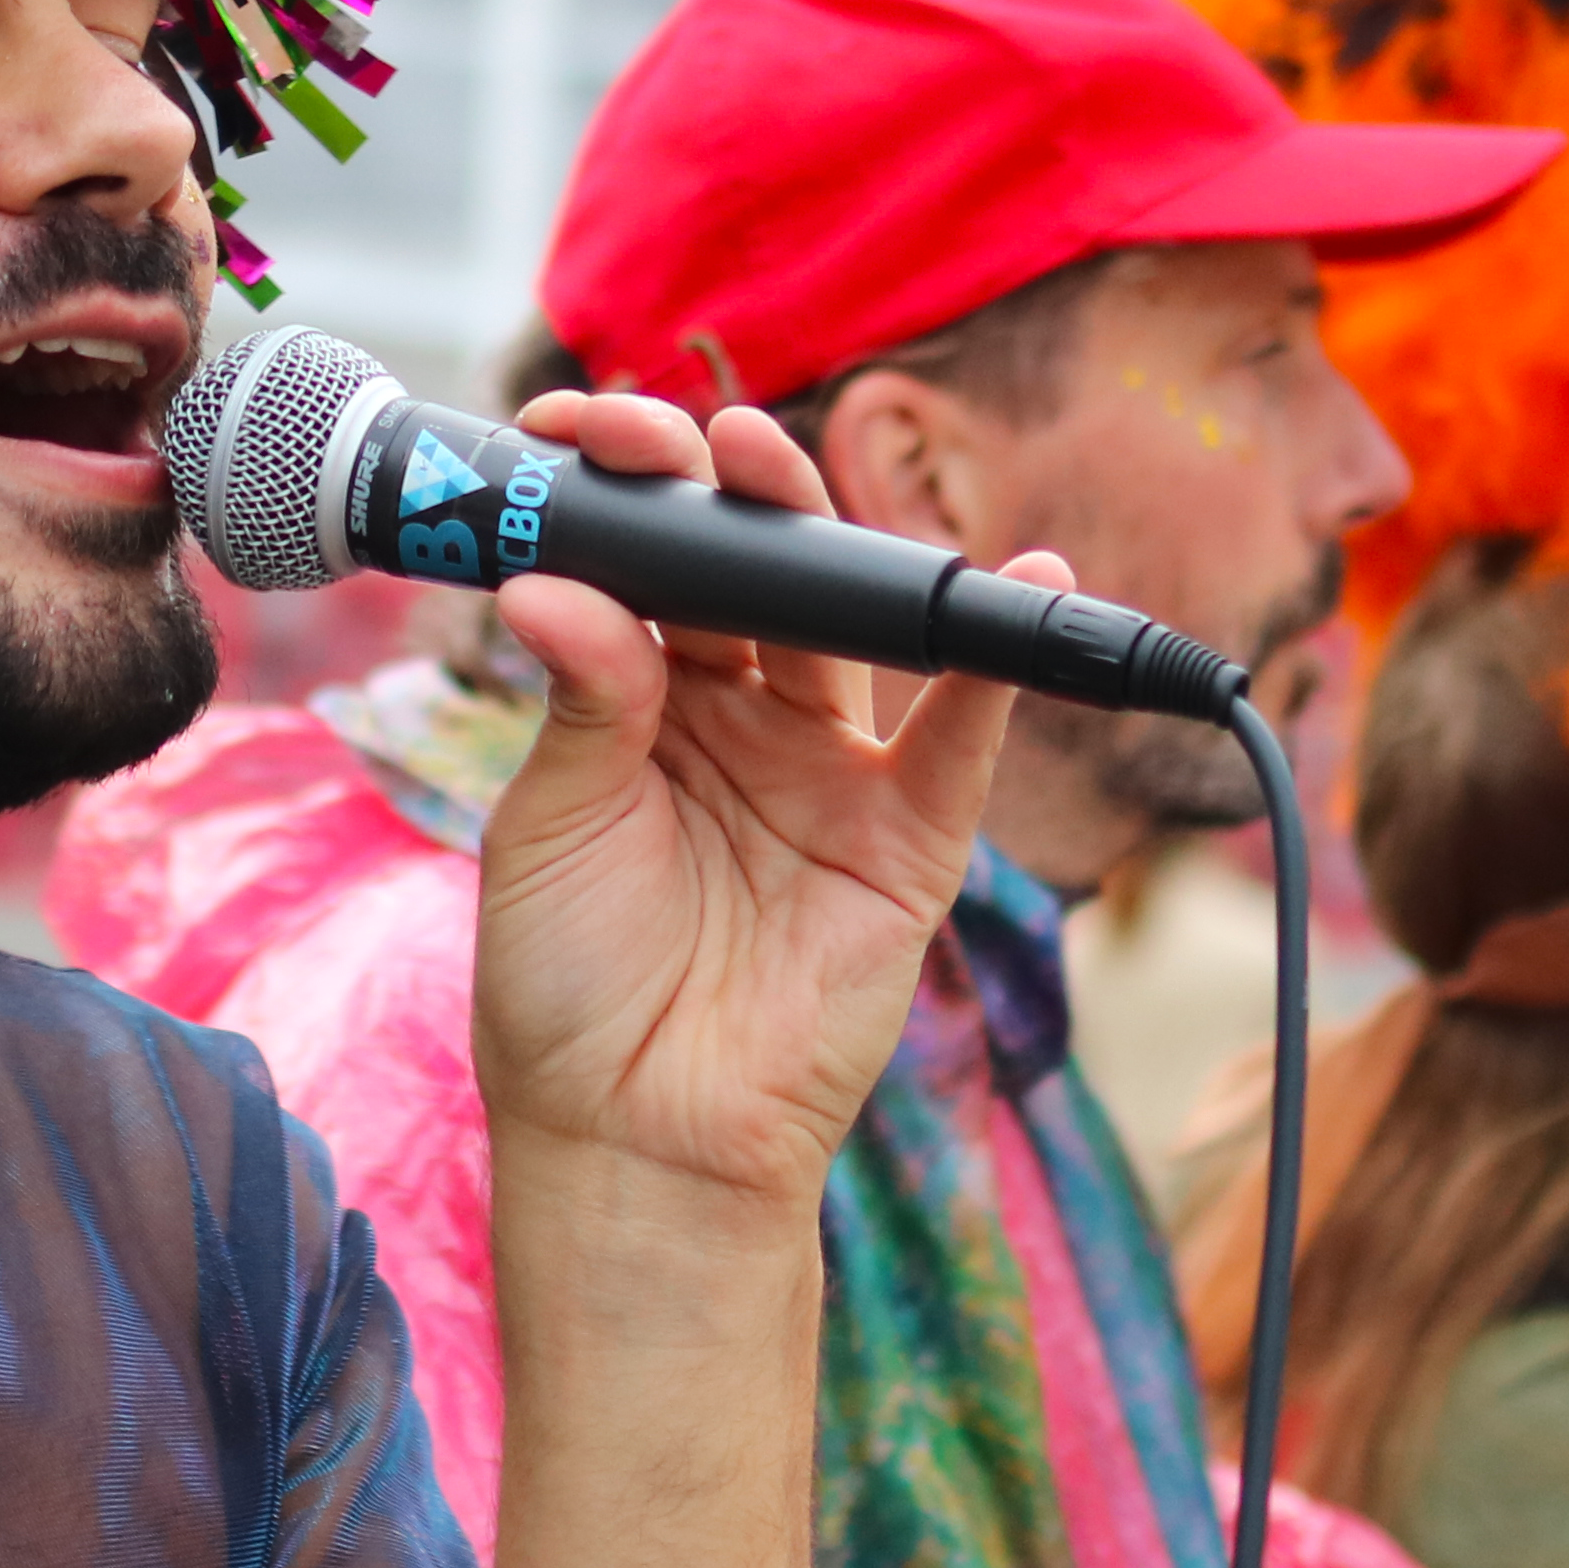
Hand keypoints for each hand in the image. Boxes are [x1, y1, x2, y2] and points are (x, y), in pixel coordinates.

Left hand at [463, 395, 1023, 1267]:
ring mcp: (828, 773)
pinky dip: (994, 667)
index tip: (571, 429)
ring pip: (846, 630)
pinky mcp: (907, 841)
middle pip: (750, 575)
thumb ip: (583, 700)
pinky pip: (961, 742)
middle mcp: (739, 719)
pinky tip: (1018, 577)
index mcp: (637, 702)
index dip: (618, 488)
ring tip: (779, 475)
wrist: (634, 1139)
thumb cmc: (567, 987)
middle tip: (683, 440)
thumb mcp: (549, 827)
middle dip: (721, 492)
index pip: (643, 563)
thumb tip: (561, 582)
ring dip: (830, 546)